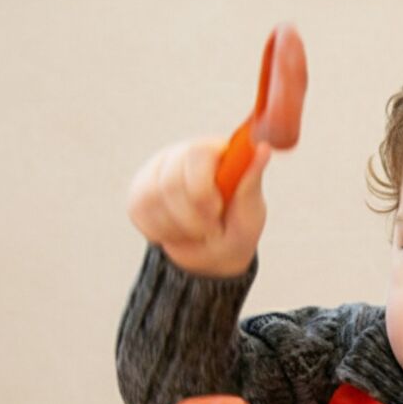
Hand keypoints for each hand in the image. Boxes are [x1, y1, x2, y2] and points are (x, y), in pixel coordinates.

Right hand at [126, 137, 270, 277]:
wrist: (213, 255)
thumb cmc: (237, 228)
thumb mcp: (250, 211)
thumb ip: (250, 182)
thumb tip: (263, 148)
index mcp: (216, 152)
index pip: (198, 154)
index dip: (203, 191)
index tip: (216, 213)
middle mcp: (184, 155)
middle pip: (171, 181)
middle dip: (191, 217)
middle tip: (210, 229)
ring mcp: (158, 172)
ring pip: (152, 198)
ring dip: (177, 228)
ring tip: (196, 232)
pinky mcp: (139, 192)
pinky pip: (139, 211)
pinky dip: (159, 232)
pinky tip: (177, 232)